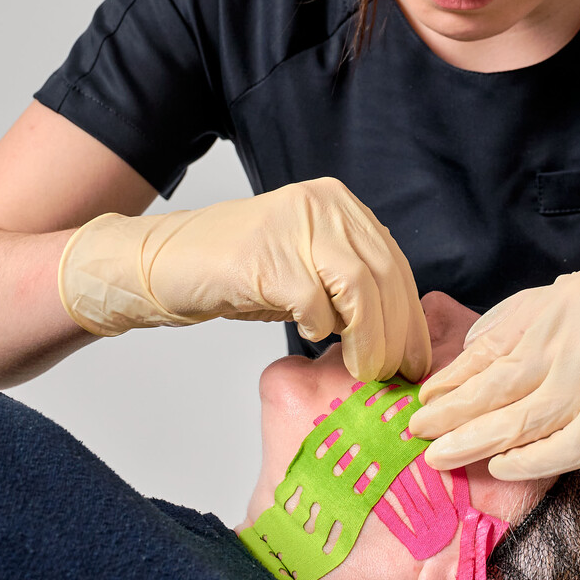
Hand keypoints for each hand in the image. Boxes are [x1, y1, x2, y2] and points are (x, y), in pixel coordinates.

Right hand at [58, 177, 430, 380]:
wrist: (161, 265)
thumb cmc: (233, 276)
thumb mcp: (306, 271)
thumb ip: (349, 287)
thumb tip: (399, 334)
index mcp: (339, 204)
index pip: (394, 264)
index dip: (411, 317)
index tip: (417, 358)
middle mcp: (322, 204)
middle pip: (384, 276)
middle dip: (396, 334)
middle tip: (394, 374)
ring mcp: (292, 223)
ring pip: (359, 288)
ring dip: (369, 338)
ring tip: (363, 370)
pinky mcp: (264, 252)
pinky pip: (313, 299)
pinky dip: (318, 326)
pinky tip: (309, 336)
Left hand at [414, 263, 579, 479]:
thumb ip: (543, 321)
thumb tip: (484, 354)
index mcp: (564, 300)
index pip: (491, 345)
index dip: (453, 376)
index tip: (426, 395)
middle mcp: (574, 336)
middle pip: (493, 384)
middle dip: (448, 412)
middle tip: (412, 432)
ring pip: (516, 420)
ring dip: (470, 442)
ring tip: (436, 457)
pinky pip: (558, 449)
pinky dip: (524, 461)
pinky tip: (498, 467)